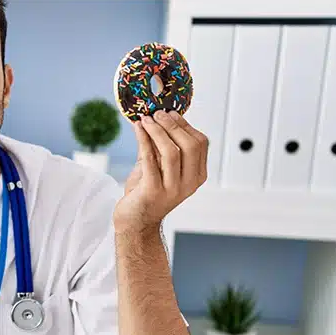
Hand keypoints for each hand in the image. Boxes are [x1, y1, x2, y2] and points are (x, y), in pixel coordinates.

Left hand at [114, 109, 207, 234]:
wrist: (135, 221)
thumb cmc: (146, 193)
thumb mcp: (158, 166)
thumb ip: (160, 146)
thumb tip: (157, 118)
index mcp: (196, 176)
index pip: (200, 144)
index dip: (185, 125)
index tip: (170, 113)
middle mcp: (189, 183)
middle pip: (189, 145)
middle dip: (172, 125)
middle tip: (156, 113)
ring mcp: (172, 189)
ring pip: (171, 152)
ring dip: (157, 131)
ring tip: (146, 119)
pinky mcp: (153, 192)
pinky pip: (150, 160)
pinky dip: (144, 140)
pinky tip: (138, 129)